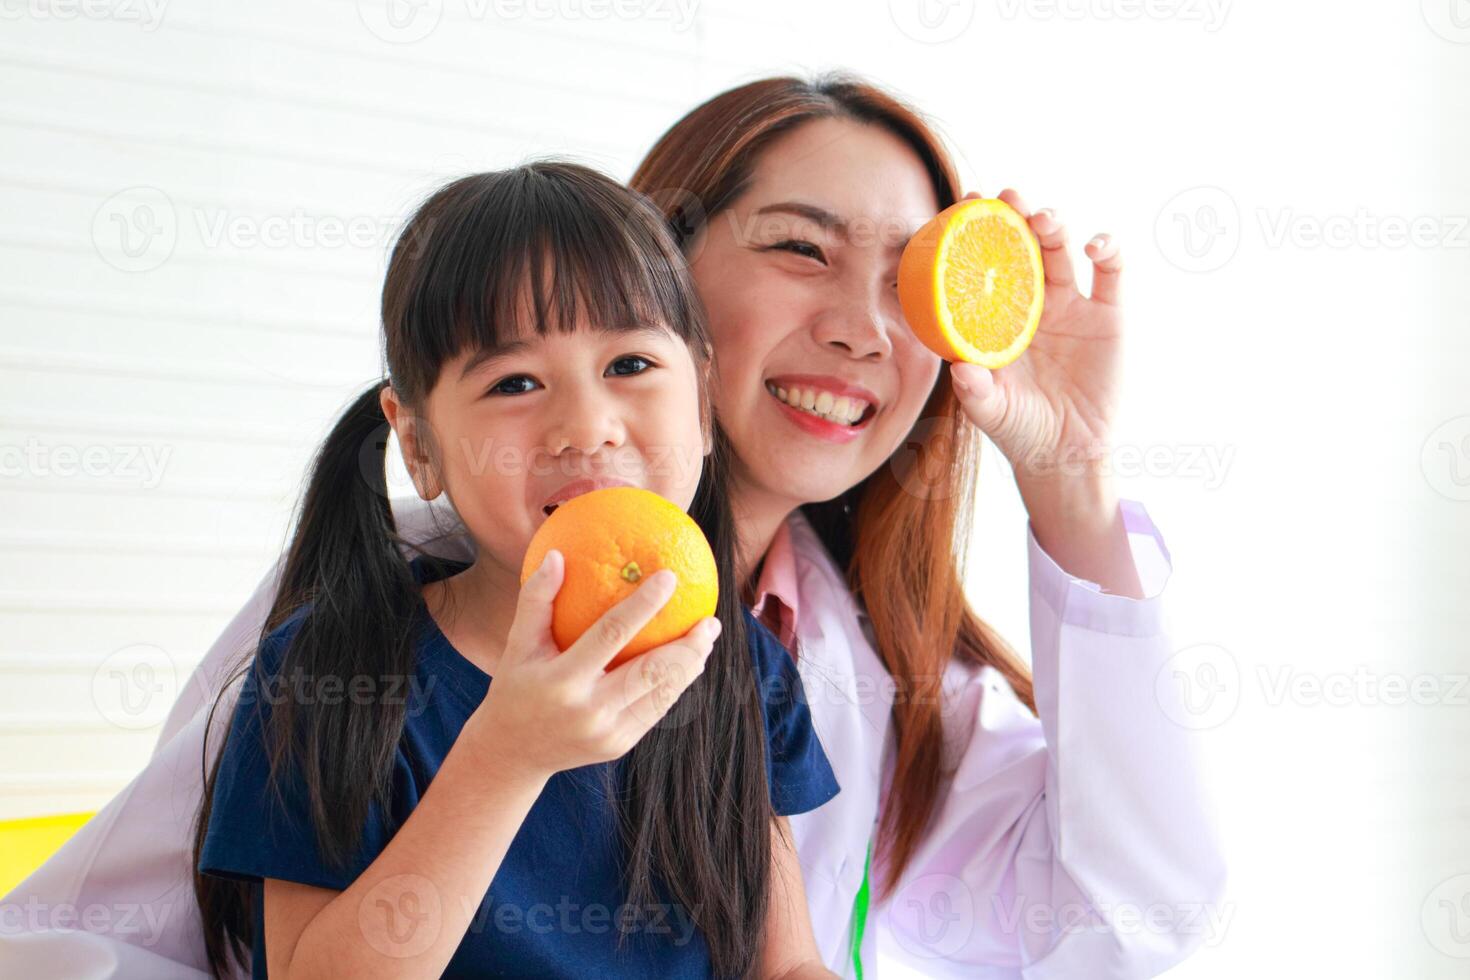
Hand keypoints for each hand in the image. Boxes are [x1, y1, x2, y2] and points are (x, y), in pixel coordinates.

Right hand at [465, 550, 721, 780]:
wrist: (512, 753)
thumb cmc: (517, 685)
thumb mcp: (518, 643)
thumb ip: (536, 599)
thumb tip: (557, 555)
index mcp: (563, 681)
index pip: (611, 634)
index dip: (643, 605)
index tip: (669, 577)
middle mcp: (589, 710)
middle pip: (652, 673)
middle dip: (688, 647)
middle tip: (710, 621)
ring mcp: (608, 733)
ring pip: (662, 695)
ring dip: (691, 666)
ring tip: (707, 638)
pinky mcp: (620, 745)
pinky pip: (655, 711)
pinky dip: (675, 685)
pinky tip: (688, 663)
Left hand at [948, 188, 1123, 489]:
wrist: (1067, 454)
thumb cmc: (1020, 429)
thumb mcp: (992, 411)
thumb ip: (976, 391)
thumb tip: (960, 369)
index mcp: (996, 314)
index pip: (983, 262)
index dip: (974, 231)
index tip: (964, 203)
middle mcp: (1032, 301)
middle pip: (1023, 245)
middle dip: (1015, 215)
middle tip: (1006, 197)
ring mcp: (1070, 304)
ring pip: (1062, 250)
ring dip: (1053, 226)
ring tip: (1043, 219)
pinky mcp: (1108, 315)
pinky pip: (1112, 273)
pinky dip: (1108, 250)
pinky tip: (1096, 245)